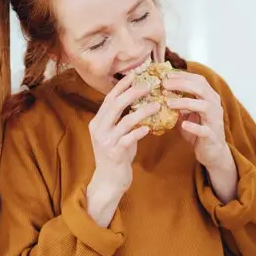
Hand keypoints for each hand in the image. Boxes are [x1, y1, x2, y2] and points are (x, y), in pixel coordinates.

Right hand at [88, 72, 159, 189]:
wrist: (108, 182)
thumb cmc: (116, 156)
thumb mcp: (116, 135)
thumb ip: (123, 120)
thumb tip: (140, 102)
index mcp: (98, 121)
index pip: (109, 98)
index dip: (122, 85)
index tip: (136, 74)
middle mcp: (99, 129)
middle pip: (115, 104)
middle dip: (133, 92)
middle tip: (149, 84)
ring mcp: (105, 141)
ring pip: (124, 120)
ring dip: (142, 111)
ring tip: (157, 105)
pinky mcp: (114, 153)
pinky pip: (128, 138)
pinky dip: (139, 131)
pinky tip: (150, 128)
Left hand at [163, 71, 237, 201]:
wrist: (212, 152)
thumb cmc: (198, 130)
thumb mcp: (186, 114)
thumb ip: (176, 103)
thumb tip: (157, 92)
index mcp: (209, 97)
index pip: (198, 80)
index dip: (182, 75)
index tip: (165, 75)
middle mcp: (215, 106)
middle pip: (201, 89)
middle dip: (182, 84)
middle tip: (164, 85)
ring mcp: (215, 120)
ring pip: (204, 106)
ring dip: (185, 102)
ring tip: (168, 103)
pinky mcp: (212, 136)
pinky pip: (204, 130)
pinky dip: (193, 126)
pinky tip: (182, 124)